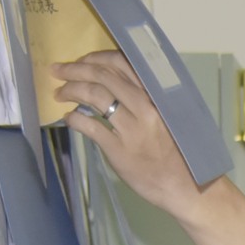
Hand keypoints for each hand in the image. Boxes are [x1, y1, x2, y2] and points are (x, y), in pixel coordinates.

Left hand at [56, 52, 204, 213]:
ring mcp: (132, 129)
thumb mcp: (167, 116)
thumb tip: (113, 83)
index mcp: (157, 95)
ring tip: (59, 92)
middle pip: (102, 76)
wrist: (186, 187)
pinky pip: (91, 127)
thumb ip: (146, 98)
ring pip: (94, 96)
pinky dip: (75, 119)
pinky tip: (69, 118)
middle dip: (75, 70)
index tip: (81, 61)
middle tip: (58, 70)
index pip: (121, 63)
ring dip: (71, 90)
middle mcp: (145, 106)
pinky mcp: (119, 150)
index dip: (96, 58)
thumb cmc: (178, 152)